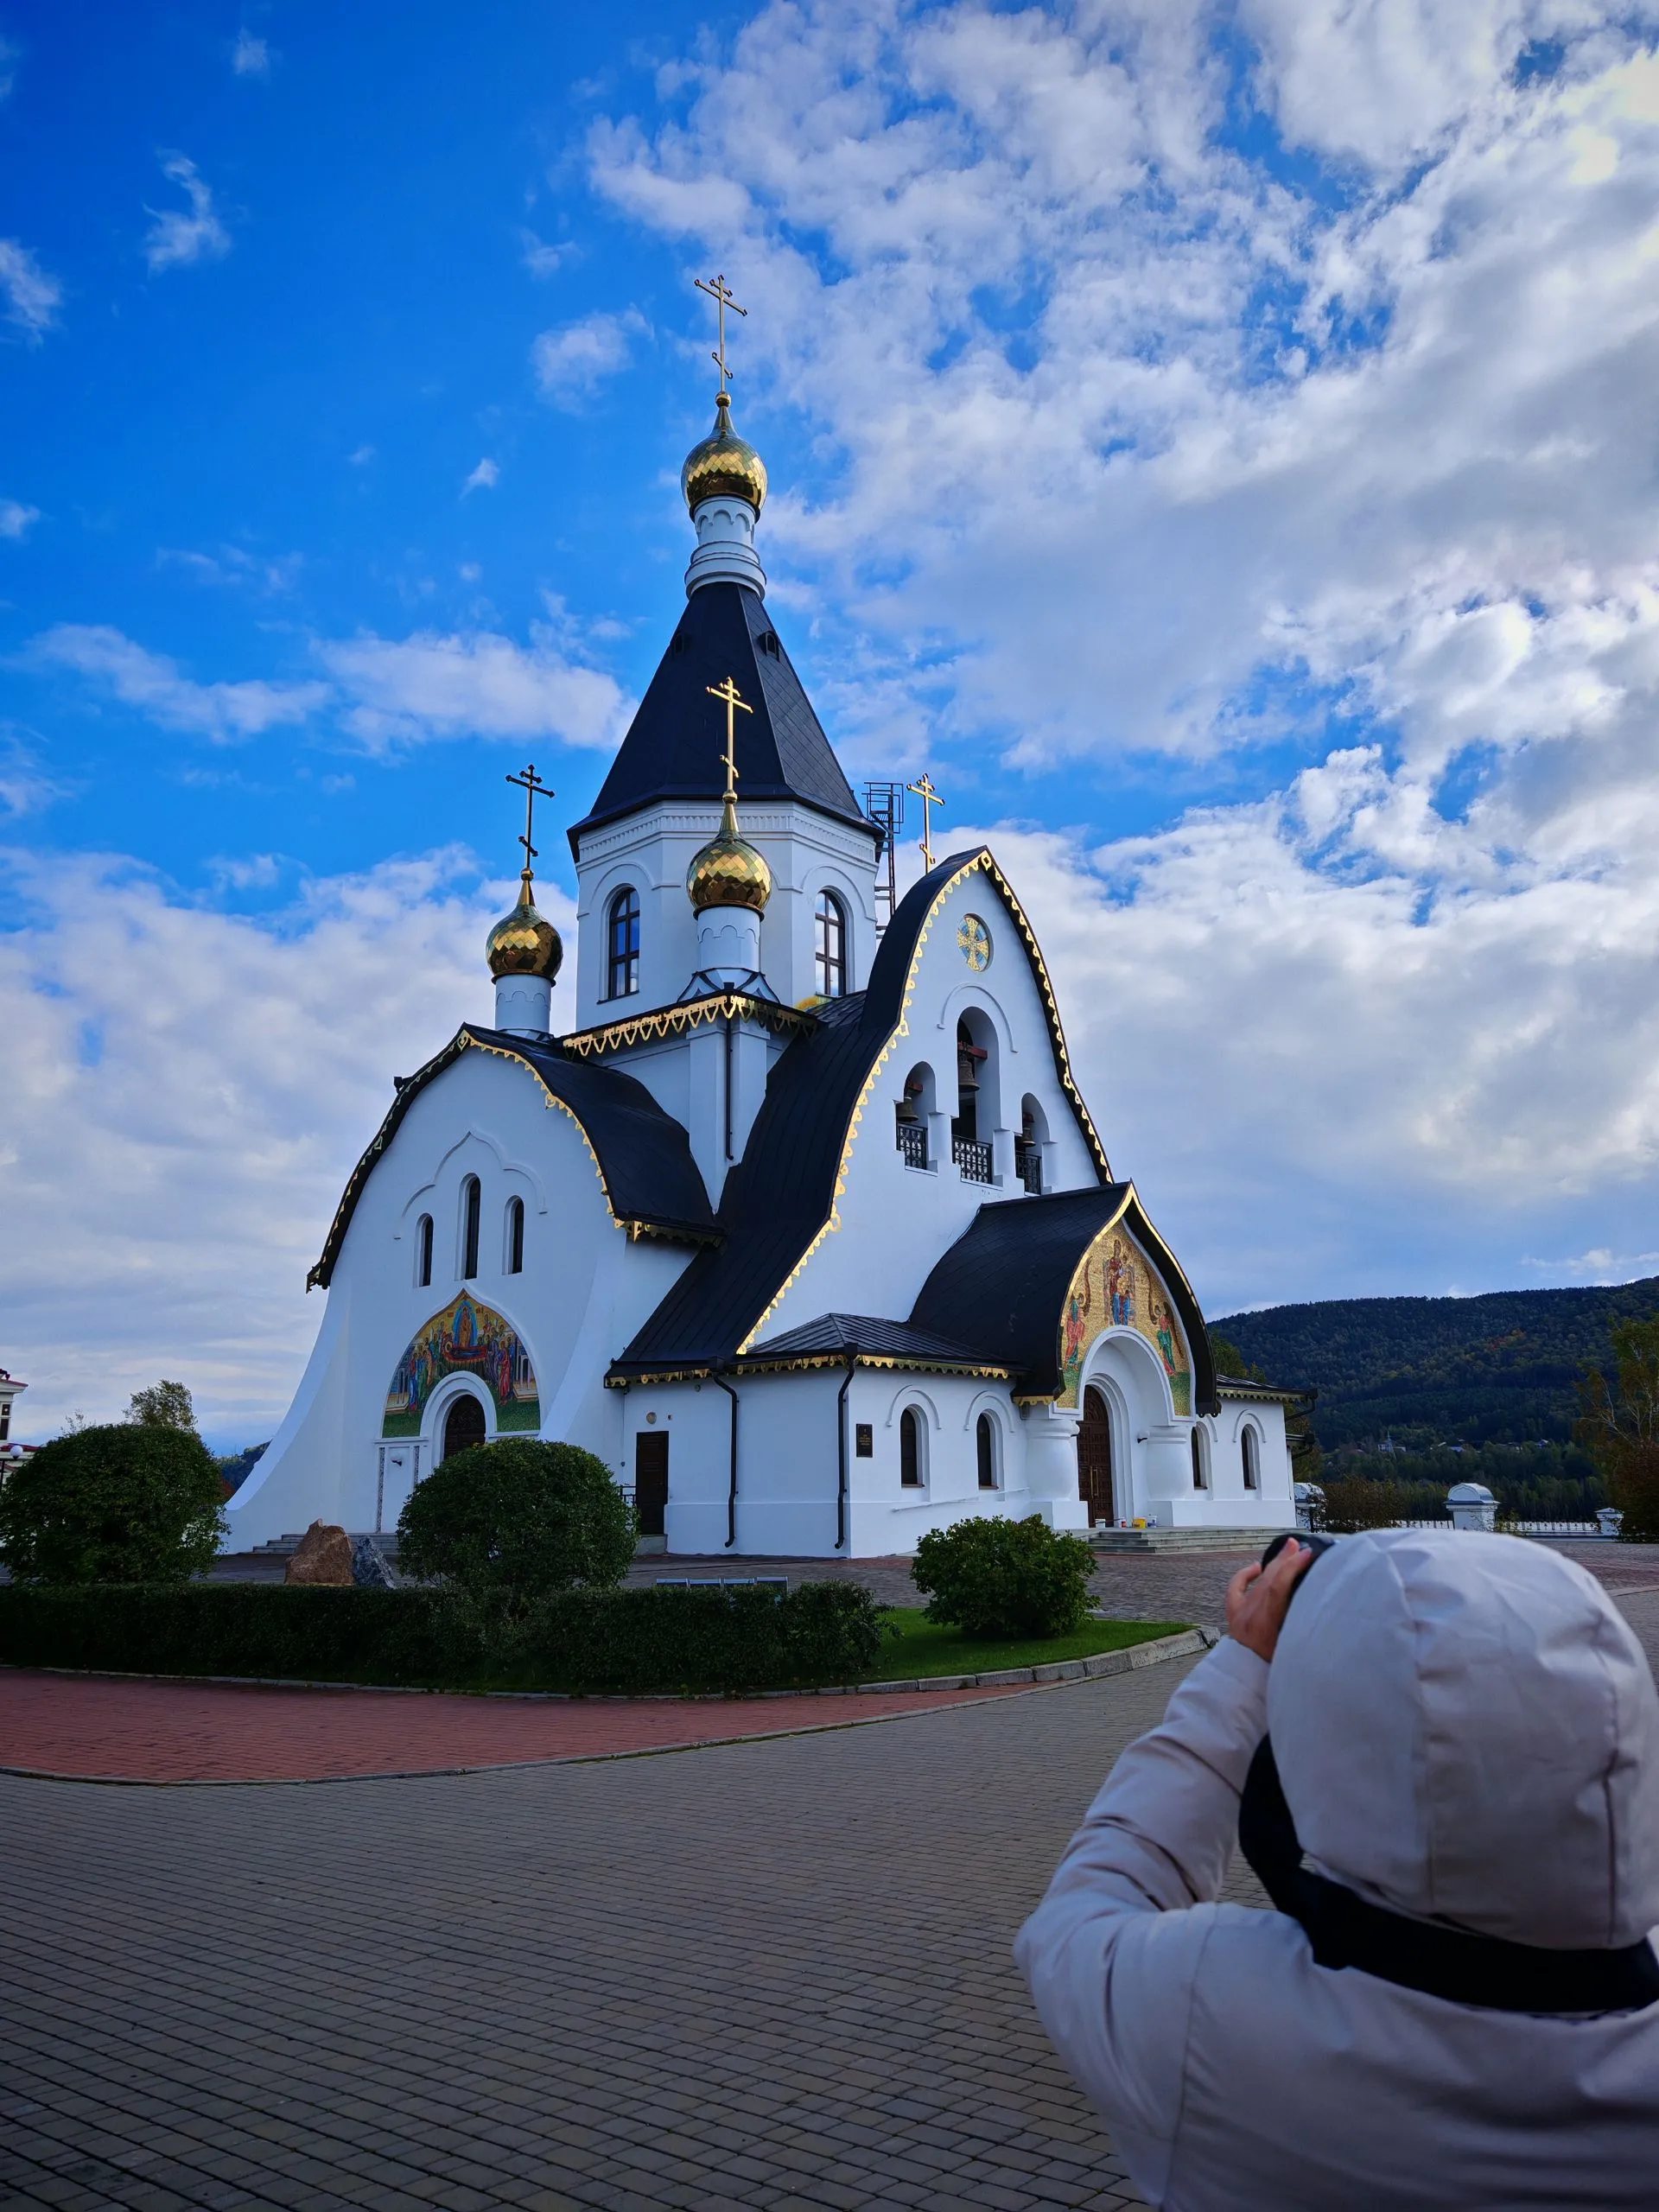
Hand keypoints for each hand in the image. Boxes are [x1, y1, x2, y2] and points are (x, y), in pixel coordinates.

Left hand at [1225, 1540, 1314, 1661]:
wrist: (1242, 1678)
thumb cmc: (1271, 1668)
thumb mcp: (1290, 1650)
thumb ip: (1298, 1627)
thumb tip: (1314, 1605)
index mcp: (1265, 1623)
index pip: (1277, 1588)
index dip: (1291, 1568)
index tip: (1307, 1555)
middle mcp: (1251, 1613)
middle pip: (1269, 1580)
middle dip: (1286, 1560)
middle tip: (1302, 1546)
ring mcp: (1240, 1611)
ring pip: (1258, 1581)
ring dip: (1274, 1564)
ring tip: (1289, 1548)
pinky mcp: (1232, 1613)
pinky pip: (1236, 1588)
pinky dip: (1246, 1574)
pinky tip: (1257, 1566)